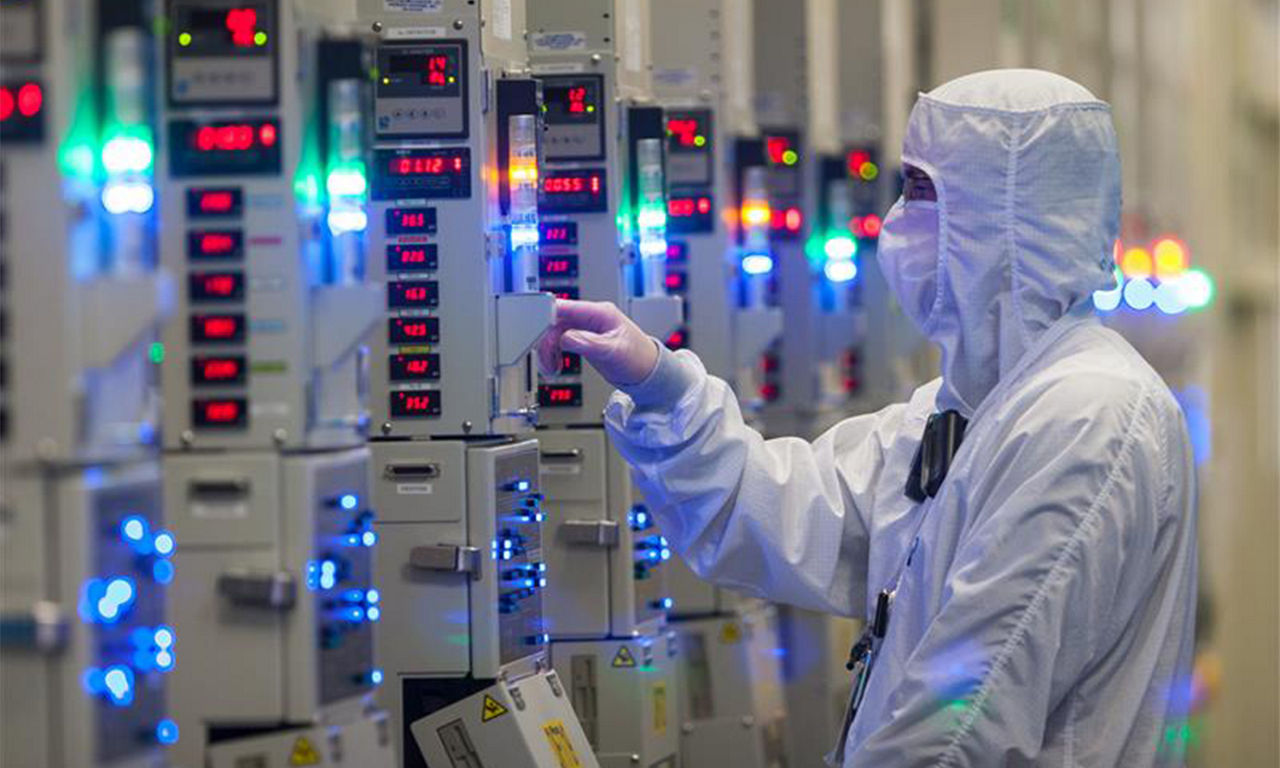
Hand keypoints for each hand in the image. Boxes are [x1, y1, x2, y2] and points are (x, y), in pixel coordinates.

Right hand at [536, 300, 659, 386]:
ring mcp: (585, 327)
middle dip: (545, 340)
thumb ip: (588, 343)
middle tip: (545, 360)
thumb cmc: (638, 358)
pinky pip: (559, 341)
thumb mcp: (612, 351)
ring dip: (547, 350)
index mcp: (599, 312)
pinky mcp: (582, 338)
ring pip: (554, 332)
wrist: (646, 372)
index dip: (545, 317)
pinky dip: (552, 353)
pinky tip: (554, 365)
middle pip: (555, 321)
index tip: (535, 333)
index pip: (564, 306)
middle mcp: (590, 317)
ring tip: (550, 368)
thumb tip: (566, 338)